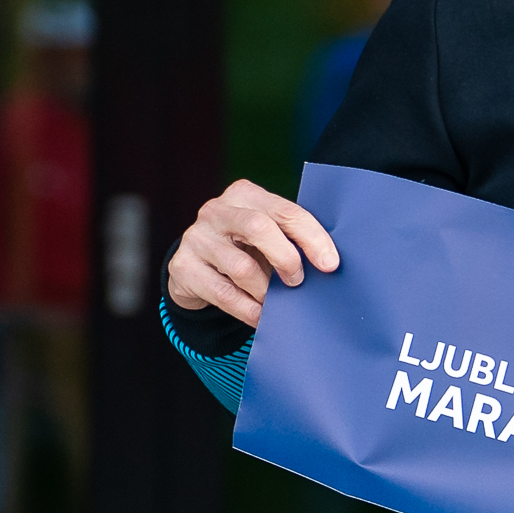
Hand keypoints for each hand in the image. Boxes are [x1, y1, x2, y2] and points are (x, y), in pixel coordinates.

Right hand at [165, 179, 339, 326]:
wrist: (196, 268)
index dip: (312, 238)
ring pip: (242, 268)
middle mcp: (217, 210)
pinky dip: (249, 310)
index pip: (285, 211)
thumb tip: (328, 264)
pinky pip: (224, 294)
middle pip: (259, 228)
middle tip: (298, 282)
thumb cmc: (246, 249)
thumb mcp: (266, 236)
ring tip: (278, 303)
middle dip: (287, 258)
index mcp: (245, 194)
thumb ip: (291, 239)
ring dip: (267, 291)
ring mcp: (196, 237)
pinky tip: (261, 317)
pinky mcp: (183, 267)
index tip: (330, 264)